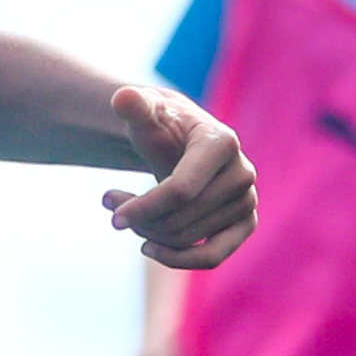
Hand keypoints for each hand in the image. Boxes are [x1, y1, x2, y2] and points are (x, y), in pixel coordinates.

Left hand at [100, 85, 254, 271]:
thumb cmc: (161, 125)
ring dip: (149, 233)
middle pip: (181, 218)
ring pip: (188, 239)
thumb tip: (123, 96)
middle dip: (139, 217)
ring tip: (126, 213)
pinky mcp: (245, 224)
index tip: (107, 205)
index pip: (180, 190)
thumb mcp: (145, 113)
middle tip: (112, 204)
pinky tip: (150, 246)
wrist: (181, 140)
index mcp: (222, 143)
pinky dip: (178, 259)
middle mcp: (242, 173)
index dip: (141, 206)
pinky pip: (213, 257)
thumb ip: (134, 105)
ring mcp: (247, 201)